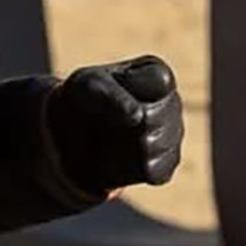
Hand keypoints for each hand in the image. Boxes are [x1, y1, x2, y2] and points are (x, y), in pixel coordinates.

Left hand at [44, 55, 184, 194]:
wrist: (72, 134)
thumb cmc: (82, 100)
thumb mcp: (85, 87)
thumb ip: (109, 95)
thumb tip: (137, 116)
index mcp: (156, 74)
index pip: (158, 82)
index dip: (127, 91)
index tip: (106, 91)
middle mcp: (173, 102)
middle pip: (153, 118)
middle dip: (121, 121)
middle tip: (102, 117)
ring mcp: (174, 135)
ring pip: (151, 147)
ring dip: (119, 145)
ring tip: (106, 136)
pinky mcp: (167, 165)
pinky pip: (150, 170)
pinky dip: (124, 166)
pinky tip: (113, 155)